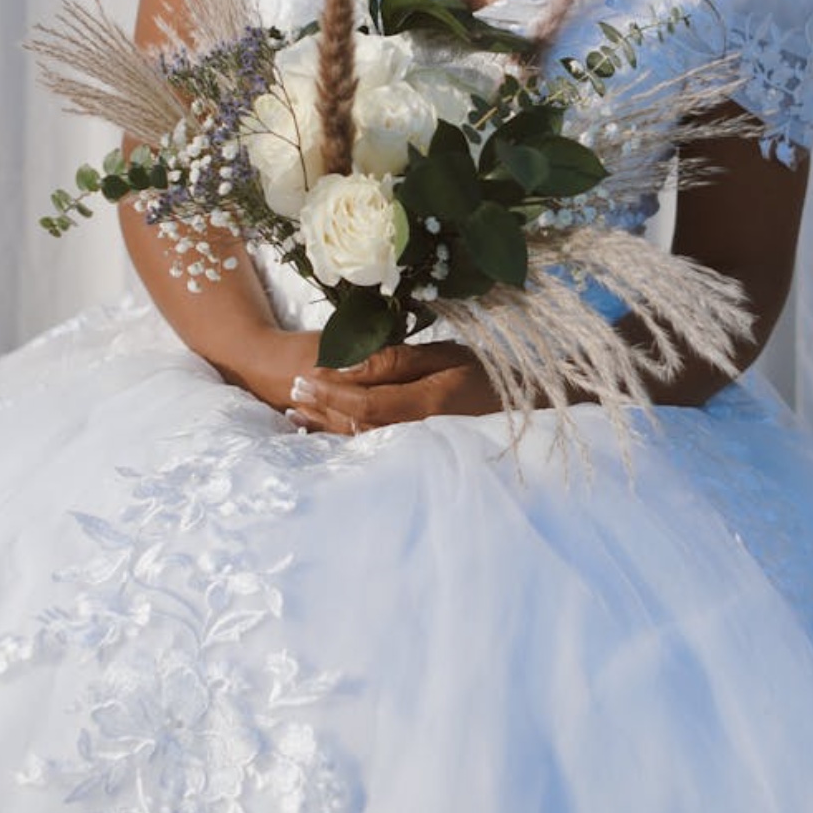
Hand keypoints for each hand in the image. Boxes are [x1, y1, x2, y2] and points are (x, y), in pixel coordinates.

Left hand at [287, 342, 499, 435]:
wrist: (520, 413)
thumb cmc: (484, 376)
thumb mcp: (445, 356)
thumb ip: (397, 362)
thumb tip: (349, 367)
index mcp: (427, 404)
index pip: (365, 402)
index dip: (331, 392)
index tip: (304, 377)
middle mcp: (418, 434)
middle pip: (355, 425)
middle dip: (321, 408)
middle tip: (292, 391)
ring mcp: (417, 450)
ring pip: (359, 440)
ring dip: (326, 426)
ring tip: (297, 411)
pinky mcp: (416, 456)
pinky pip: (372, 449)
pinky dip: (343, 439)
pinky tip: (324, 431)